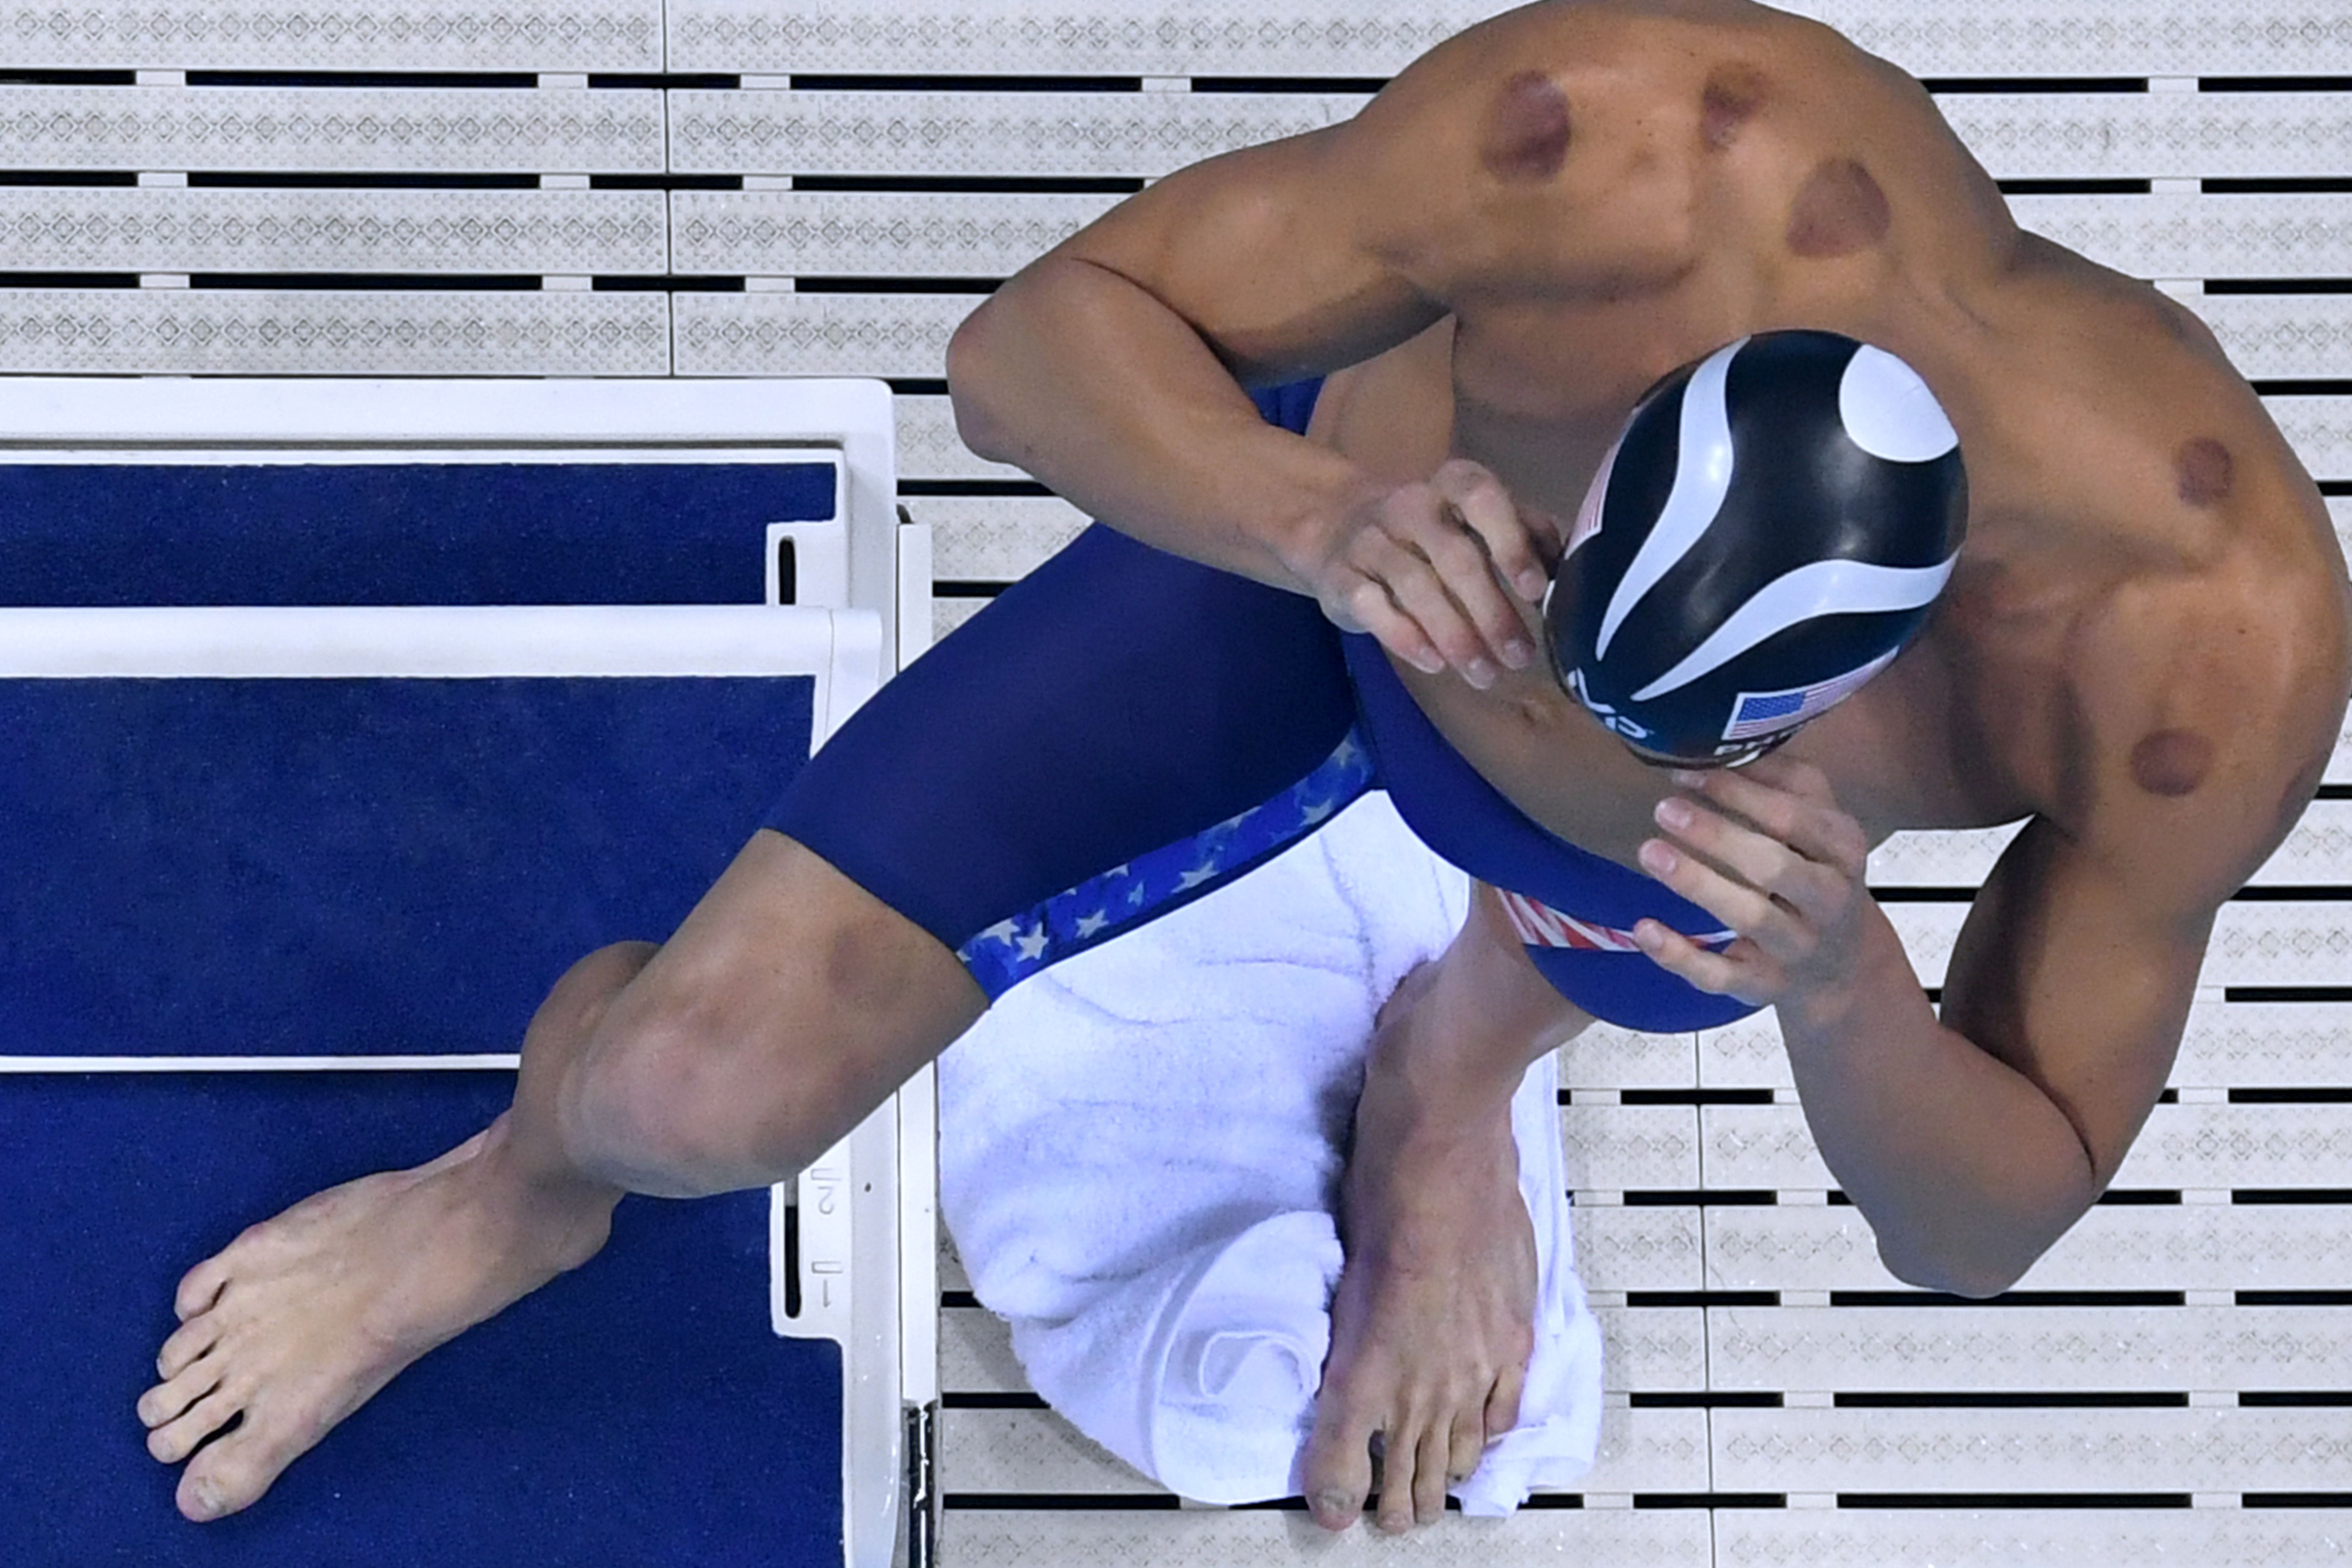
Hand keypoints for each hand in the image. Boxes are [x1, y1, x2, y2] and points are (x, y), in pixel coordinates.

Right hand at [1300, 460, 1559, 689]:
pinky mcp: (1340, 577)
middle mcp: (1410, 505)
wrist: (1335, 528)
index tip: (1536, 590)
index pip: (1482, 498)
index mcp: (1452, 485)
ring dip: (1455, 636)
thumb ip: (1524, 533)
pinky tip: (1433, 664)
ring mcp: (1370, 540)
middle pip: (1455, 557)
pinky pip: (1371, 607)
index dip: (1511, 542)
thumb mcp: (1476, 521)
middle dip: (1491, 612)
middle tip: (1520, 658)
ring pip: (1415, 587)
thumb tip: (1573, 569)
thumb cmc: (1431, 533)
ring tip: (1485, 676)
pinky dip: (1404, 637)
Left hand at [1630, 754, 1873, 1008]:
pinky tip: (1643, 928)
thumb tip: (1729, 741)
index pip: (1794, 818)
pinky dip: (1680, 955)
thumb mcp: (1818, 823)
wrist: (1842, 965)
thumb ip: (1784, 781)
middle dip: (1718, 836)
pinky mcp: (1764, 986)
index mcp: (1843, 850)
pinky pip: (1721, 976)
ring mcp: (1797, 948)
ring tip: (1649, 851)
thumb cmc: (1815, 870)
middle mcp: (1828, 901)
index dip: (1740, 793)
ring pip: (1750, 917)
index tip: (1685, 771)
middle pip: (1774, 868)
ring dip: (1697, 884)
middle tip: (1664, 809)